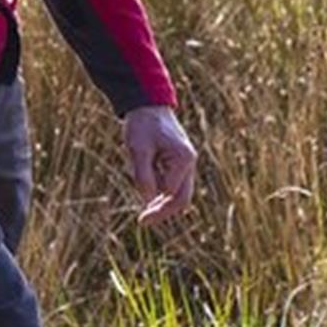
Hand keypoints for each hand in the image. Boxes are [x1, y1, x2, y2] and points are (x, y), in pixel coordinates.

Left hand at [123, 105, 197, 223]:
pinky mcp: (177, 163)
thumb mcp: (137, 149)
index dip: (157, 209)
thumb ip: (143, 175)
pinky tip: (141, 176)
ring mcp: (185, 164)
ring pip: (176, 192)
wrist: (146, 105)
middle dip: (163, 211)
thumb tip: (148, 201)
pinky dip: (156, 186)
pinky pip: (169, 182)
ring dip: (157, 196)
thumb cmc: (141, 124)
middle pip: (182, 198)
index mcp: (183, 159)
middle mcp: (189, 163)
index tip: (142, 220)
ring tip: (138, 183)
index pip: (172, 194)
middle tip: (143, 222)